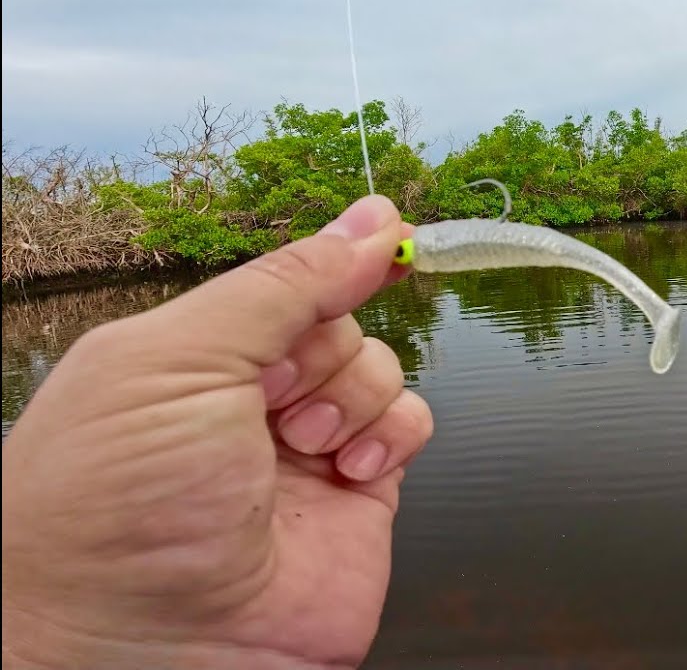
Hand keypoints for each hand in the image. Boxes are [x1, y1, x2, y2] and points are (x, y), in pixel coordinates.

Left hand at [2, 195, 430, 668]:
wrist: (137, 648)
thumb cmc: (116, 505)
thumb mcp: (184, 357)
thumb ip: (286, 285)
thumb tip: (367, 222)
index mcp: (189, 354)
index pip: (283, 282)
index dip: (332, 258)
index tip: (384, 230)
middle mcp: (247, 400)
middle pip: (337, 323)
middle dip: (323, 350)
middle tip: (277, 396)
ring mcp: (305, 451)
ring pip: (378, 370)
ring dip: (355, 395)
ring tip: (306, 445)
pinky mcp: (357, 499)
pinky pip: (407, 428)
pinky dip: (393, 434)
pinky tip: (352, 469)